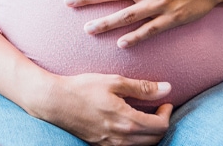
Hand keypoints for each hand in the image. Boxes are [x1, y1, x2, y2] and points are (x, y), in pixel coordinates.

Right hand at [40, 74, 172, 145]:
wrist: (55, 102)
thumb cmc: (83, 88)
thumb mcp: (113, 82)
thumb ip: (142, 87)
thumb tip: (167, 88)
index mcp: (127, 121)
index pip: (161, 126)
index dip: (167, 113)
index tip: (165, 102)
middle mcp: (122, 138)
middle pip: (155, 138)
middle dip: (161, 124)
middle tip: (158, 108)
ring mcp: (111, 144)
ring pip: (143, 145)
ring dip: (150, 133)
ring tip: (145, 115)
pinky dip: (136, 139)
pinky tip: (129, 123)